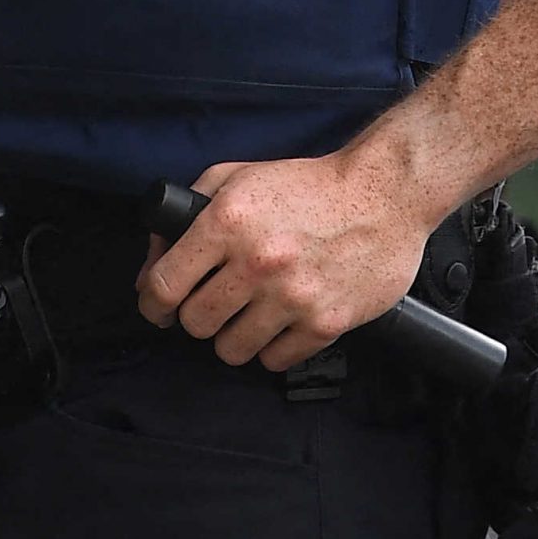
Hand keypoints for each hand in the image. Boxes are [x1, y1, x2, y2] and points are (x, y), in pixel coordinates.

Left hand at [133, 147, 437, 370]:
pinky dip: (274, 347)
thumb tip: (152, 264)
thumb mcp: (239, 178)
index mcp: (228, 220)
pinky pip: (275, 360)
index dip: (152, 302)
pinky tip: (283, 321)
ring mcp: (292, 296)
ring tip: (251, 313)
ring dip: (235, 335)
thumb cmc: (309, 184)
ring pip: (231, 350)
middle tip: (216, 302)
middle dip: (199, 315)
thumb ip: (188, 212)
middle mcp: (256, 261)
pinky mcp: (324, 323)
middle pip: (195, 323)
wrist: (385, 192)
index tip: (158, 307)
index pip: (164, 285)